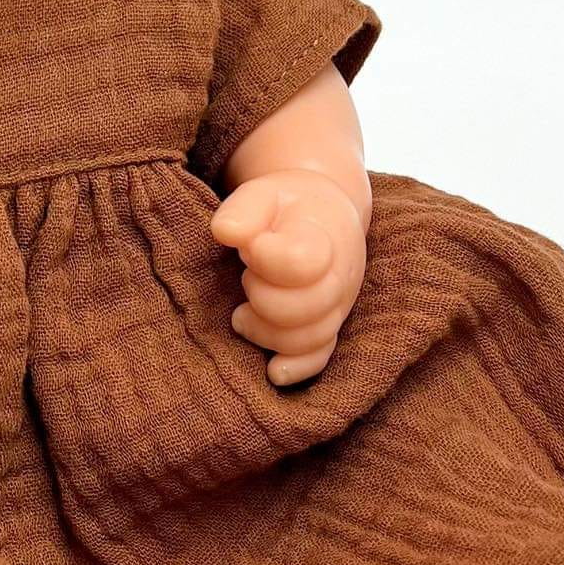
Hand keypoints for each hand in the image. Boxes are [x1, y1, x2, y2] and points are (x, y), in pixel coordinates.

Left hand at [208, 168, 367, 386]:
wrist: (323, 217)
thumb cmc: (285, 208)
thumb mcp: (264, 193)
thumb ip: (244, 209)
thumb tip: (225, 232)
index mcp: (323, 238)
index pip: (301, 262)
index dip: (266, 258)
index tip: (249, 248)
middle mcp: (338, 278)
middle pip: (303, 308)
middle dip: (261, 296)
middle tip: (246, 276)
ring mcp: (336, 308)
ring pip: (307, 338)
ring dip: (264, 331)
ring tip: (242, 311)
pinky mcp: (329, 329)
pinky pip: (320, 358)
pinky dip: (296, 369)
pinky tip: (273, 371)